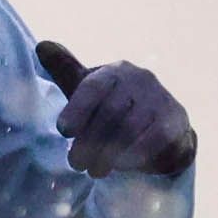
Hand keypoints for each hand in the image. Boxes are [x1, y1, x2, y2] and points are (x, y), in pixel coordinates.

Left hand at [31, 41, 197, 177]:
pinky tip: (120, 167)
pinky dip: (133, 156)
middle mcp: (140, 79)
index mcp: (115, 71)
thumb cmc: (116, 108)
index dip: (76, 110)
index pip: (93, 87)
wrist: (161, 127)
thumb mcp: (89, 90)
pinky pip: (153, 140)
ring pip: (130, 128)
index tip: (63, 131)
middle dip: (89, 142)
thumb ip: (66, 71)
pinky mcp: (175, 121)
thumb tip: (42, 46)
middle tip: (75, 164)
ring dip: (108, 154)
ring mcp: (160, 99)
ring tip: (93, 171)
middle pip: (110, 112)